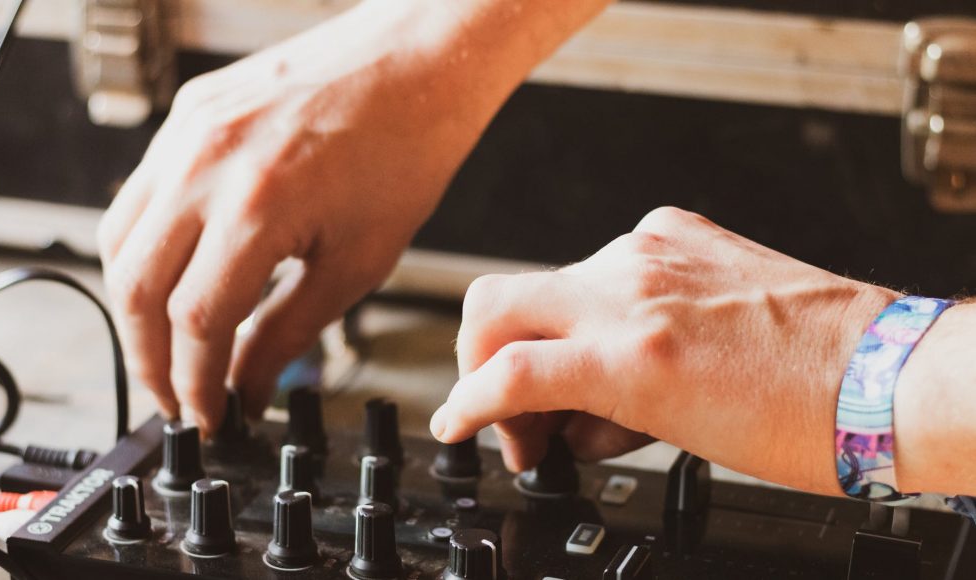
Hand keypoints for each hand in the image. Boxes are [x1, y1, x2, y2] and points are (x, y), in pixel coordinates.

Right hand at [97, 2, 502, 432]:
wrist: (414, 65)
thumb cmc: (404, 153)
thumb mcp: (356, 262)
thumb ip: (289, 333)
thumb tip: (248, 386)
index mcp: (257, 207)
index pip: (194, 323)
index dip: (195, 384)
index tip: (209, 416)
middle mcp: (206, 165)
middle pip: (136, 289)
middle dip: (150, 361)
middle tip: (176, 397)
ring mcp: (188, 133)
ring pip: (120, 241)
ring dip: (135, 308)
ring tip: (167, 348)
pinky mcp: (187, 114)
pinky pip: (139, 194)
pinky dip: (144, 248)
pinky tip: (173, 275)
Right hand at [433, 207, 897, 494]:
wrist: (883, 373)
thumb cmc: (802, 419)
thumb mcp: (677, 438)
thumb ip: (596, 418)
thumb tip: (556, 419)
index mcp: (631, 353)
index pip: (504, 371)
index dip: (463, 405)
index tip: (457, 422)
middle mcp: (630, 287)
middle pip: (492, 304)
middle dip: (478, 360)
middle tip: (512, 408)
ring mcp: (652, 250)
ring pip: (548, 285)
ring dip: (547, 338)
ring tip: (591, 386)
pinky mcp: (678, 231)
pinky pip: (603, 262)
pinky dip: (597, 307)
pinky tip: (631, 340)